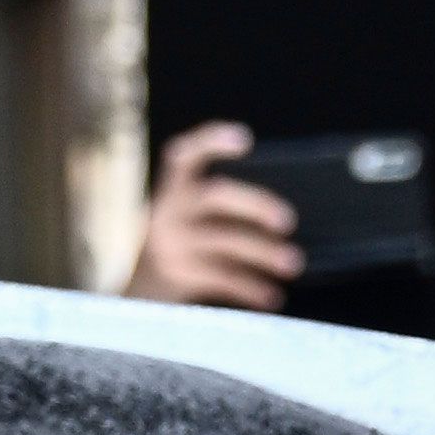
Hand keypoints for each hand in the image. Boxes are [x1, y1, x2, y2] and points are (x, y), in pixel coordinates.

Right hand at [129, 124, 302, 308]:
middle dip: (255, 204)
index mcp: (173, 189)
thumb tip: (280, 220)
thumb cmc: (184, 247)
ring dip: (263, 252)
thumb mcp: (190, 219)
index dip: (211, 142)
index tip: (244, 138)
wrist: (141, 290)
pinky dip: (250, 288)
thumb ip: (221, 211)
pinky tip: (272, 296)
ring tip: (293, 262)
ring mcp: (171, 243)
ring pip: (224, 241)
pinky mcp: (178, 275)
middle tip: (288, 221)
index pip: (185, 155)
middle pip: (215, 196)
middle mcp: (168, 210)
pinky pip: (222, 278)